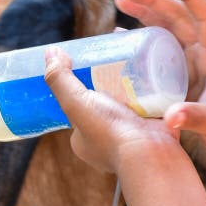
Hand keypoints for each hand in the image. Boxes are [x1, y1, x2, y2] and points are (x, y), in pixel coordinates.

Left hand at [44, 47, 179, 173]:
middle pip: (104, 102)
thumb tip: (49, 52)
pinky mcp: (156, 127)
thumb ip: (59, 79)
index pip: (79, 108)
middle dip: (108, 81)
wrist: (151, 153)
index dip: (81, 87)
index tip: (87, 66)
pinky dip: (151, 87)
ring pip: (128, 101)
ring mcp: (133, 135)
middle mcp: (108, 139)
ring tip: (131, 55)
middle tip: (112, 56)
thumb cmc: (109, 131)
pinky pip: (151, 102)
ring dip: (131, 81)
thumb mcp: (75, 102)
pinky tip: (152, 67)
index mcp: (85, 140)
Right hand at [114, 0, 205, 174]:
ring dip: (144, 11)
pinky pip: (157, 47)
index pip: (205, 16)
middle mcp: (203, 52)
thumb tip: (170, 117)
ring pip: (166, 26)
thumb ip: (193, 118)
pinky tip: (120, 33)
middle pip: (178, 15)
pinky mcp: (178, 71)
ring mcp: (189, 60)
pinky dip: (140, 36)